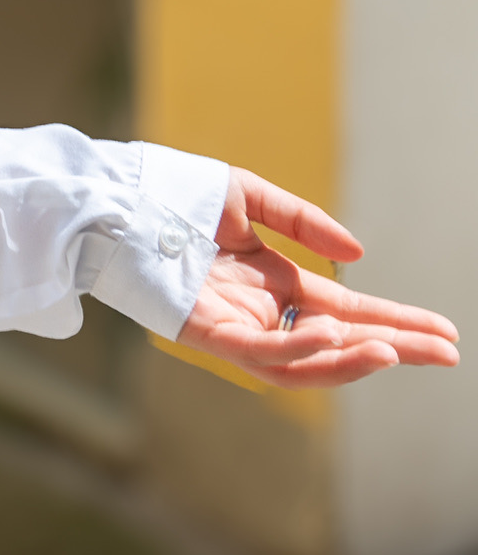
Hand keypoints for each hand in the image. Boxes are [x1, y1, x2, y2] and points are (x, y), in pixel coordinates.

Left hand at [177, 169, 458, 386]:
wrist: (110, 194)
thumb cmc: (168, 192)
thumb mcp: (246, 198)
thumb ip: (301, 223)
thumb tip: (358, 253)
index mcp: (269, 283)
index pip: (344, 312)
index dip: (394, 322)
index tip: (443, 333)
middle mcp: (256, 311)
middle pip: (336, 342)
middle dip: (392, 348)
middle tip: (446, 354)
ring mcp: (231, 325)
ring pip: (302, 362)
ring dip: (351, 358)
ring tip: (395, 349)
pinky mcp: (203, 332)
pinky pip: (260, 352)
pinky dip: (299, 350)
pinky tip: (334, 336)